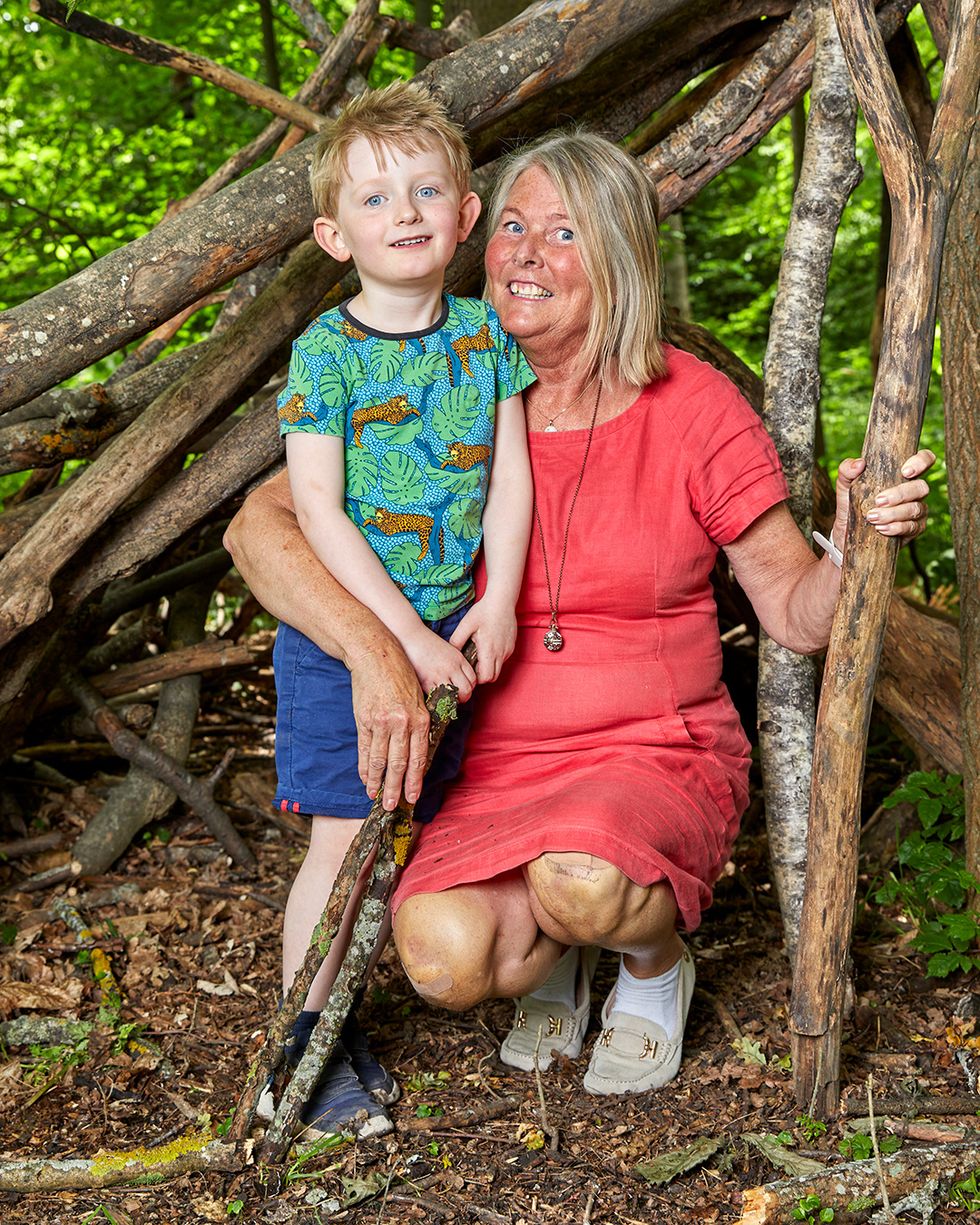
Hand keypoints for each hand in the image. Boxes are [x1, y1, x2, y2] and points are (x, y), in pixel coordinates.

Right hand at [348, 643, 429, 810]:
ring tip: (376, 798)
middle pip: (400, 764)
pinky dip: (364, 767)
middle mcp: (402, 723)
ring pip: (380, 760)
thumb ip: (418, 723)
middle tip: (393, 806)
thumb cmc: (399, 674)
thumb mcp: (418, 697)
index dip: (415, 780)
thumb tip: (418, 750)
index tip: (412, 796)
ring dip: (378, 782)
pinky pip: (364, 750)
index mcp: (420, 719)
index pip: (419, 758)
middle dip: (397, 788)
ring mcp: (382, 722)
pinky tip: (365, 779)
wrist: (375, 655)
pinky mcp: (365, 720)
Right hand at [402, 624, 476, 701]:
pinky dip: (437, 700)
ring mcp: (439, 675)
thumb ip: (456, 664)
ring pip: (454, 697)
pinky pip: (437, 697)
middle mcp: (452, 667)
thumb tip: (458, 681)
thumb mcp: (448, 650)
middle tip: (455, 697)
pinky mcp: (426, 681)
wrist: (410, 636)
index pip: (473, 680)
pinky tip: (434, 696)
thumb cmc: (426, 643)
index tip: (462, 688)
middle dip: (463, 697)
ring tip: (445, 698)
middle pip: (467, 691)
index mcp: (459, 659)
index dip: (469, 687)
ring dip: (451, 700)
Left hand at [449, 597, 516, 682]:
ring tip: (479, 654)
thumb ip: (456, 641)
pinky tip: (488, 646)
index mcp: (489, 650)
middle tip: (473, 665)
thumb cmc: (483, 612)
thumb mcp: (465, 625)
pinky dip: (495, 658)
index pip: (486, 677)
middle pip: (493, 677)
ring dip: (489, 667)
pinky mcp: (511, 646)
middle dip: (483, 676)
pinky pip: (503, 659)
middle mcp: (501, 653)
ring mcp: (508, 650)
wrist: (502, 600)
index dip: (476, 678)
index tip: (469, 670)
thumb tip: (450, 654)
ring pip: (499, 668)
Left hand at [832, 449, 933, 549]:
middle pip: (921, 487)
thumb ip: (847, 470)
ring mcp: (916, 510)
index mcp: (902, 474)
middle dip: (900, 494)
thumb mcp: (845, 485)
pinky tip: (881, 529)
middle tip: (878, 500)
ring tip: (872, 518)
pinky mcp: (913, 529)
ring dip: (893, 513)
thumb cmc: (851, 502)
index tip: (905, 471)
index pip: (924, 459)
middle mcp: (914, 491)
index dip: (921, 462)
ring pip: (916, 509)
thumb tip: (859, 463)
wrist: (848, 530)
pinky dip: (896, 527)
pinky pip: (912, 527)